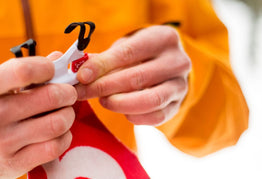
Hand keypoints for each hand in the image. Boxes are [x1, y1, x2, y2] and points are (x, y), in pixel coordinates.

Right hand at [0, 52, 75, 178]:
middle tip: (67, 93)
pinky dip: (64, 137)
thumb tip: (58, 58)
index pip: (23, 71)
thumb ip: (25, 70)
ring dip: (68, 115)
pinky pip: (55, 147)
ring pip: (57, 123)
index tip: (52, 71)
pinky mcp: (14, 163)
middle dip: (68, 92)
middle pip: (51, 97)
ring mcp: (2, 142)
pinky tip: (57, 132)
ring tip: (62, 113)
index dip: (47, 68)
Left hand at [76, 25, 190, 125]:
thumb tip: (80, 71)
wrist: (167, 65)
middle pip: (138, 78)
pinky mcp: (178, 105)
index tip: (83, 76)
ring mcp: (181, 85)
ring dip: (120, 103)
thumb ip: (105, 59)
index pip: (129, 52)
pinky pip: (156, 116)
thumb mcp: (126, 47)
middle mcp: (178, 61)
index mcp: (164, 39)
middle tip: (84, 92)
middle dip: (106, 87)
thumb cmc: (141, 55)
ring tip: (103, 101)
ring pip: (150, 100)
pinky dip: (135, 117)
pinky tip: (122, 112)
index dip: (103, 65)